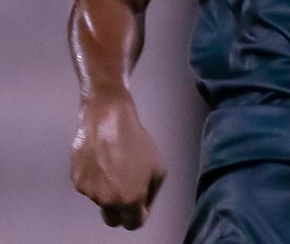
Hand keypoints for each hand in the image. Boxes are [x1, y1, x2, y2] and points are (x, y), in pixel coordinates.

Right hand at [70, 93, 164, 229]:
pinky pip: (89, 186)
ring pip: (100, 200)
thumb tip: (143, 205)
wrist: (108, 120)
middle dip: (121, 210)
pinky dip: (95, 179)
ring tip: (115, 165)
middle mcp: (107, 200)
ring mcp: (89, 191)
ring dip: (108, 190)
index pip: (133, 224)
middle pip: (113, 218)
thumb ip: (151, 192)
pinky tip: (101, 160)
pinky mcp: (76, 180)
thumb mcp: (158, 167)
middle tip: (128, 190)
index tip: (140, 207)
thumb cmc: (138, 142)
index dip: (138, 216)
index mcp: (129, 199)